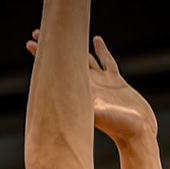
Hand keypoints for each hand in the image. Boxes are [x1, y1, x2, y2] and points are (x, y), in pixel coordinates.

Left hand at [27, 32, 154, 140]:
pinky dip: (101, 50)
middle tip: (36, 34)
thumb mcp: (104, 117)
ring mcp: (103, 83)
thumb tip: (77, 107)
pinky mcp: (117, 83)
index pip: (58, 69)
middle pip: (66, 60)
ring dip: (75, 45)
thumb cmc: (121, 129)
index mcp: (82, 90)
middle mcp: (90, 85)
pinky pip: (106, 61)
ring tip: (64, 33)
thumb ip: (92, 111)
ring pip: (85, 58)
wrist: (139, 136)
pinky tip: (95, 39)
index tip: (30, 43)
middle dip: (52, 48)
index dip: (43, 56)